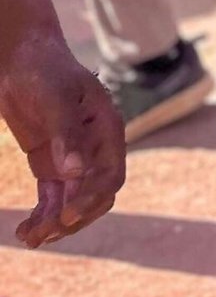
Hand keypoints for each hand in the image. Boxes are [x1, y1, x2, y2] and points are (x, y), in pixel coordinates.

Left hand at [0, 29, 125, 248]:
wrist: (23, 58)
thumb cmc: (44, 70)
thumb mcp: (54, 98)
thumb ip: (66, 134)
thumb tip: (75, 172)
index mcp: (106, 129)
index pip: (110, 175)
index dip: (92, 198)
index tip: (66, 215)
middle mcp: (95, 148)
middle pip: (95, 196)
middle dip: (73, 218)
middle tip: (45, 233)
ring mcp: (73, 158)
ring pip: (72, 202)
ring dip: (55, 225)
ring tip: (29, 238)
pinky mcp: (52, 165)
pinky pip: (53, 199)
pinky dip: (41, 217)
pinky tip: (24, 230)